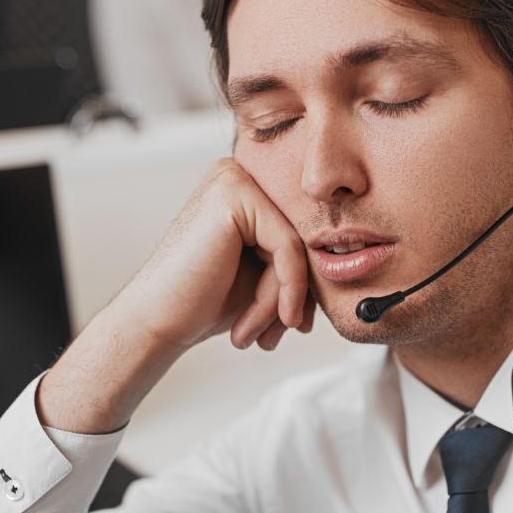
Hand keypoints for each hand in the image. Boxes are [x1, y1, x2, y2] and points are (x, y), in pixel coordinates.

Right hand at [36, 159, 315, 432]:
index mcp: (247, 191)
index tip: (291, 326)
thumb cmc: (204, 302)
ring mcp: (235, 179)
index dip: (301, 285)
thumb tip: (355, 258)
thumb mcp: (265, 277)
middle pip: (301, 239)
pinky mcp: (234, 194)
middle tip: (273, 337)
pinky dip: (281, 292)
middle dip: (293, 296)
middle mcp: (240, 174)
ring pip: (296, 248)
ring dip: (280, 301)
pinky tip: (254, 323)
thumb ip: (300, 260)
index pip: (301, 235)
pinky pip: (288, 249)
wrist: (156, 324)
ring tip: (253, 333)